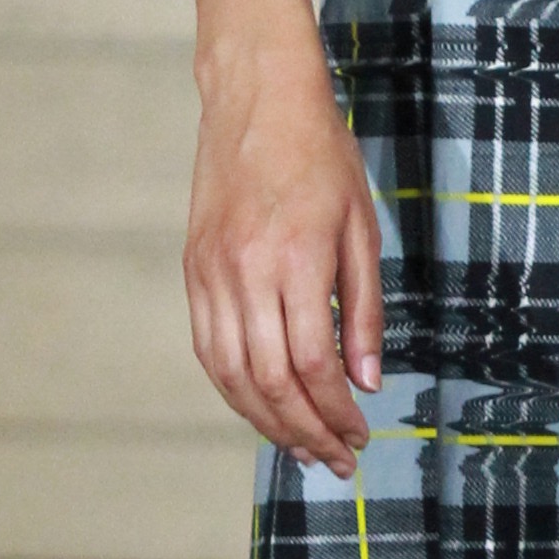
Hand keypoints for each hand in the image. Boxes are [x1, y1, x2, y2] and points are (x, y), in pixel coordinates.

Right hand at [184, 50, 381, 470]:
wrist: (257, 99)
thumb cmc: (320, 156)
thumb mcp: (361, 228)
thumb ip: (363, 309)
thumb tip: (365, 382)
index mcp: (295, 260)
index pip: (312, 365)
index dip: (336, 412)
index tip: (359, 436)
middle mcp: (245, 272)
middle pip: (269, 381)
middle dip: (304, 431)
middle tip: (333, 459)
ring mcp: (211, 272)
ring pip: (231, 374)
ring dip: (265, 421)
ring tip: (299, 446)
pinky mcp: (193, 269)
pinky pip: (208, 347)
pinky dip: (233, 387)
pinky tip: (260, 405)